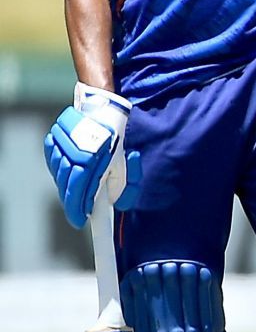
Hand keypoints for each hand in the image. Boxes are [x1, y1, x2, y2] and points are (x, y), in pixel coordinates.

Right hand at [44, 84, 139, 227]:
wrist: (102, 109)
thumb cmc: (118, 139)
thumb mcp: (126, 163)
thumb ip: (125, 186)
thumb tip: (115, 204)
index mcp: (92, 158)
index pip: (79, 190)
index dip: (76, 209)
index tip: (79, 222)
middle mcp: (72, 151)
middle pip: (67, 186)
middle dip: (74, 202)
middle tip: (80, 212)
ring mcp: (60, 145)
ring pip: (59, 175)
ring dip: (68, 187)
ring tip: (78, 192)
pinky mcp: (52, 140)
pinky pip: (53, 163)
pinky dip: (60, 172)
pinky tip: (69, 173)